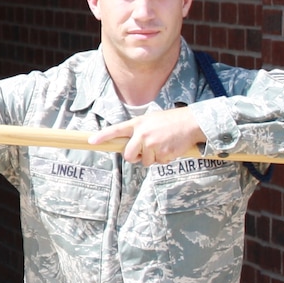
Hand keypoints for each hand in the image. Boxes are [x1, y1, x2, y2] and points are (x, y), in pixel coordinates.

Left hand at [89, 105, 206, 166]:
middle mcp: (142, 134)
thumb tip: (129, 145)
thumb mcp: (151, 120)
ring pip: (145, 161)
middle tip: (143, 152)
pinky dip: (163, 159)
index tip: (91, 141)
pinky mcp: (162, 153)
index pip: (116, 130)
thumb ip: (139, 130)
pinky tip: (170, 148)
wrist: (192, 123)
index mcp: (138, 123)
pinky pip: (158, 163)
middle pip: (128, 155)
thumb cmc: (171, 121)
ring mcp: (152, 144)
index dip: (103, 136)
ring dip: (152, 158)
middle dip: (134, 157)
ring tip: (162, 145)